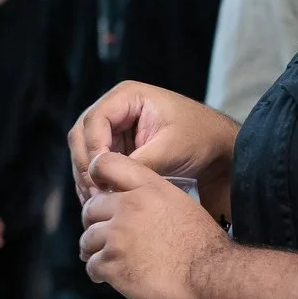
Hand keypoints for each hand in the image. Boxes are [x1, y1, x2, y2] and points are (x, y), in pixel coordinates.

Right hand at [69, 82, 237, 208]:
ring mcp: (113, 129)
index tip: (100, 177)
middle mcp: (115, 109)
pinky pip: (94, 165)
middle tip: (94, 194)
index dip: (93, 149)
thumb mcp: (171, 149)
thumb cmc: (200, 138)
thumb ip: (140, 161)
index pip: (95, 120)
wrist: (216, 148)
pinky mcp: (115, 149)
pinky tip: (101, 201)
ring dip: (86, 177)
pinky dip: (94, 182)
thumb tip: (107, 179)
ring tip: (96, 202)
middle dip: (85, 165)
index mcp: (128, 96)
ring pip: (83, 152)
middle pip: (81, 135)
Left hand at [79, 152, 225, 298]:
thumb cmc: (202, 245)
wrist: (209, 276)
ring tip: (108, 259)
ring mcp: (117, 235)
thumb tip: (136, 206)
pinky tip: (109, 276)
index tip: (99, 192)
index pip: (107, 164)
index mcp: (148, 187)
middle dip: (94, 223)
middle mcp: (128, 206)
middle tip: (102, 235)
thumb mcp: (182, 205)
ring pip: (87, 239)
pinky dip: (98, 273)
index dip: (96, 175)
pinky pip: (92, 265)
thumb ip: (153, 198)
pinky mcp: (112, 263)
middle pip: (91, 208)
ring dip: (94, 250)